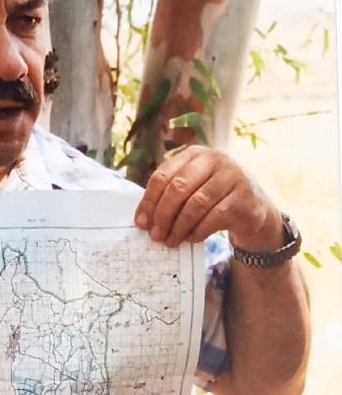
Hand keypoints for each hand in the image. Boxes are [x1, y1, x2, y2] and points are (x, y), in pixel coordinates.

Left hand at [133, 145, 282, 251]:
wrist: (253, 208)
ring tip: (171, 241)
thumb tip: (143, 219)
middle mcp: (215, 159)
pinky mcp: (244, 197)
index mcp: (195, 154)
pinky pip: (214, 217)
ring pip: (196, 204)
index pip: (163, 175)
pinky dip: (199, 231)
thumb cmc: (215, 198)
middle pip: (178, 188)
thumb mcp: (193, 188)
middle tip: (155, 236)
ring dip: (179, 227)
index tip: (141, 222)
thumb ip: (170, 196)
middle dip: (162, 215)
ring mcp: (232, 176)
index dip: (149, 201)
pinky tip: (192, 238)